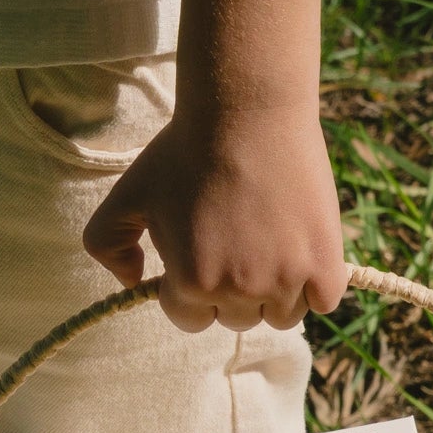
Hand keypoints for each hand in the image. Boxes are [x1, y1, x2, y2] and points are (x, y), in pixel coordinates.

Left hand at [83, 101, 346, 330]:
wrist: (247, 112)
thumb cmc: (184, 151)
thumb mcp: (127, 195)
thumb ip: (108, 245)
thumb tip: (132, 282)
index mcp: (190, 283)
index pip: (191, 319)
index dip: (192, 290)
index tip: (203, 257)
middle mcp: (238, 290)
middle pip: (238, 319)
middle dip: (233, 291)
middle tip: (238, 244)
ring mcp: (285, 279)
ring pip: (282, 315)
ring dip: (276, 293)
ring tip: (271, 248)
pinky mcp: (325, 264)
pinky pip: (323, 300)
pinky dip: (316, 286)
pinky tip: (303, 255)